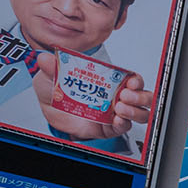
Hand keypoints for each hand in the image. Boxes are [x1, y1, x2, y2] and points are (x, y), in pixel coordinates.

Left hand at [31, 53, 151, 140]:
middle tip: (125, 94)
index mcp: (108, 81)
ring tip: (120, 108)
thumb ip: (51, 66)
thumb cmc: (57, 89)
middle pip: (142, 97)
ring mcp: (113, 113)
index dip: (136, 80)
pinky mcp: (107, 128)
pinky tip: (117, 120)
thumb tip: (45, 58)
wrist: (48, 110)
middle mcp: (115, 96)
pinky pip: (123, 128)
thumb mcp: (52, 75)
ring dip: (135, 111)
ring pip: (139, 114)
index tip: (132, 80)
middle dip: (140, 96)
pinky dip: (123, 124)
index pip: (132, 79)